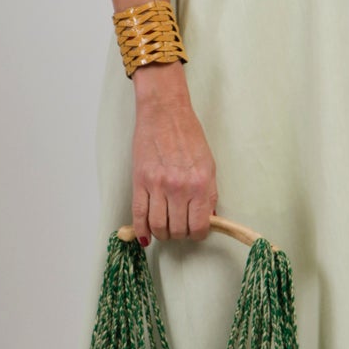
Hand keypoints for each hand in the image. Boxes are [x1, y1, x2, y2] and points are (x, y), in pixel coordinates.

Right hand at [129, 62, 217, 243]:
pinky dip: (141, 229)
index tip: (195, 231)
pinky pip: (139, 214)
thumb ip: (209, 194)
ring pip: (158, 226)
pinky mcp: (140, 181)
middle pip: (178, 229)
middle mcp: (180, 188)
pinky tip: (145, 234)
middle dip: (180, 234)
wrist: (165, 113)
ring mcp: (158, 186)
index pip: (199, 226)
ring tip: (163, 228)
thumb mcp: (208, 165)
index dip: (198, 234)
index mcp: (201, 184)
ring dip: (162, 233)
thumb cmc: (188, 135)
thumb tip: (208, 218)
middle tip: (179, 228)